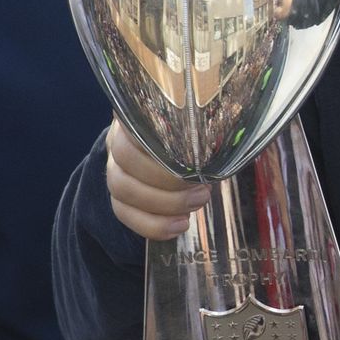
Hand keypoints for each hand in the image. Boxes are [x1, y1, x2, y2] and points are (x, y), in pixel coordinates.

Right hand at [105, 115, 210, 239]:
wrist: (179, 150)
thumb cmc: (193, 134)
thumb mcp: (201, 124)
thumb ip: (207, 127)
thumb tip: (225, 139)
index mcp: (139, 113)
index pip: (134, 121)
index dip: (161, 142)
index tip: (196, 156)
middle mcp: (118, 138)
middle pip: (126, 157)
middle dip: (167, 179)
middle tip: (203, 188)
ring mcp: (115, 168)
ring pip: (122, 189)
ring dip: (163, 204)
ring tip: (197, 204)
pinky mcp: (118, 196)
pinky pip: (124, 214)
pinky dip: (152, 225)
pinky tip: (179, 226)